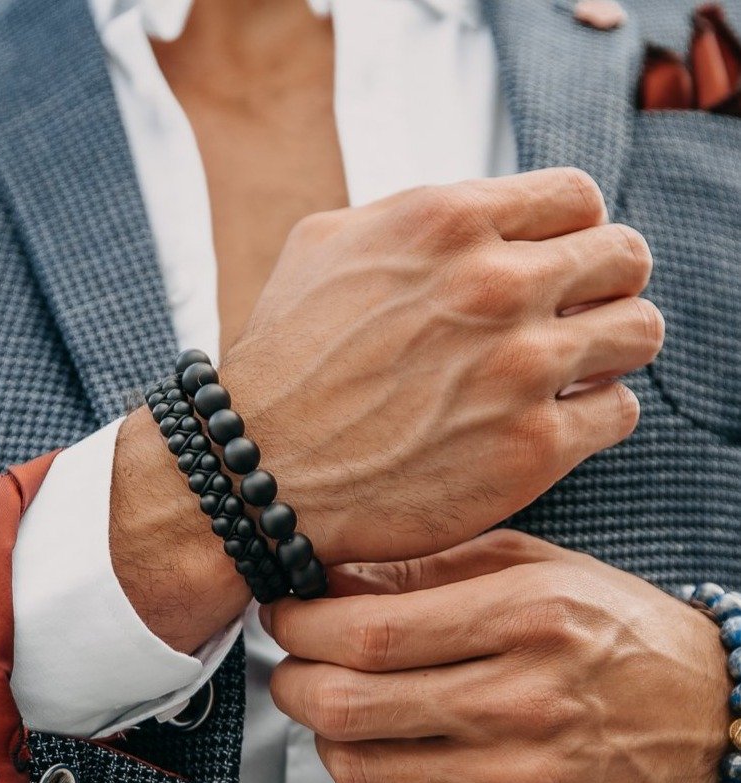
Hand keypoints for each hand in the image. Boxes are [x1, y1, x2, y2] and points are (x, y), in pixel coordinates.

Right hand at [111, 168, 661, 654]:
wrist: (254, 473)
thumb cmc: (282, 365)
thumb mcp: (321, 247)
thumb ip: (411, 213)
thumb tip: (476, 215)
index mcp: (447, 221)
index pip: (579, 198)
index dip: (570, 235)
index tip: (551, 271)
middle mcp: (494, 284)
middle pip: (623, 258)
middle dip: (599, 289)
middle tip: (563, 324)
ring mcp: (520, 367)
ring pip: (640, 331)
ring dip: (610, 351)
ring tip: (566, 376)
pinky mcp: (533, 448)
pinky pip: (618, 413)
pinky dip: (592, 418)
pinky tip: (544, 425)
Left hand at [262, 531, 731, 782]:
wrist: (714, 725)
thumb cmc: (619, 635)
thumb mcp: (534, 568)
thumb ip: (428, 569)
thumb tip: (330, 581)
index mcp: (526, 618)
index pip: (368, 633)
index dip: (301, 626)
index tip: (286, 616)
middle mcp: (523, 703)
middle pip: (349, 705)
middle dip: (292, 682)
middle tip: (293, 665)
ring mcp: (521, 782)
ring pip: (359, 770)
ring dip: (321, 737)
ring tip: (336, 710)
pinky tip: (371, 759)